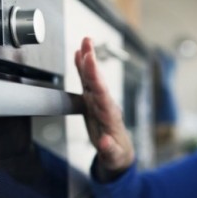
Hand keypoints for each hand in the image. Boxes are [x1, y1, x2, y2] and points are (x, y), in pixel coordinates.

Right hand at [74, 37, 134, 176]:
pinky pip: (86, 81)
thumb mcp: (113, 156)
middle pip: (97, 81)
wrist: (118, 153)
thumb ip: (109, 149)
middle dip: (91, 63)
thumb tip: (105, 142)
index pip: (102, 94)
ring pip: (92, 77)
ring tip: (84, 41)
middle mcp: (105, 104)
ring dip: (88, 59)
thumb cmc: (116, 154)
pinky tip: (78, 54)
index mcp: (110, 116)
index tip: (90, 63)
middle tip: (86, 44)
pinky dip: (82, 68)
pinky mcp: (92, 101)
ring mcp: (98, 100)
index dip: (95, 78)